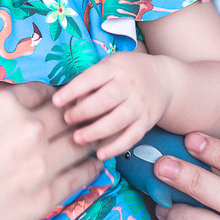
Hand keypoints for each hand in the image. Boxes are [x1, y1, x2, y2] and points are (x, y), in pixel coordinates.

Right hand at [0, 82, 102, 219]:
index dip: (53, 93)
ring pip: (79, 141)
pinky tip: (94, 163)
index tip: (58, 98)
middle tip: (84, 112)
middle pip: (66, 113)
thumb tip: (16, 110)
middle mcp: (28, 129)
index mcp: (4, 106)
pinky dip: (90, 166)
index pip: (42, 90)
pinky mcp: (47, 195)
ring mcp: (41, 164)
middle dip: (76, 112)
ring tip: (95, 135)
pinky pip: (80, 175)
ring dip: (88, 136)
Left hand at [51, 51, 171, 159]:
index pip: (91, 78)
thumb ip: (91, 81)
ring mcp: (140, 104)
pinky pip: (131, 137)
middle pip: (105, 100)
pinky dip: (116, 147)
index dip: (72, 90)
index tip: (55, 101)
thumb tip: (71, 102)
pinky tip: (100, 154)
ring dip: (96, 131)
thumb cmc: (127, 72)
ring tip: (78, 138)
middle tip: (66, 120)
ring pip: (117, 120)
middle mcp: (129, 85)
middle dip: (83, 112)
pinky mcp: (147, 121)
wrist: (164, 79)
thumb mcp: (110, 66)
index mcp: (115, 68)